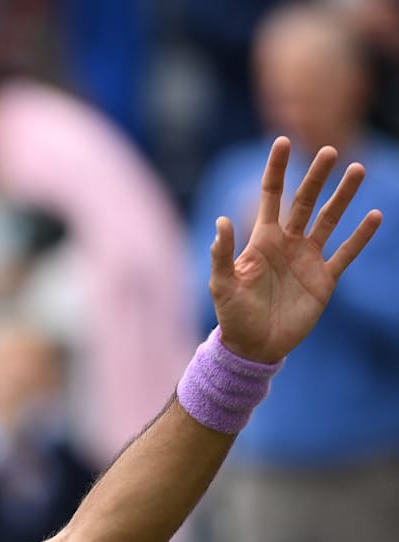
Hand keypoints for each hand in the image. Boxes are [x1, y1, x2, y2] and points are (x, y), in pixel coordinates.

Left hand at [211, 137, 381, 362]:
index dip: (276, 169)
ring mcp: (308, 259)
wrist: (254, 347)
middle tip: (330, 150)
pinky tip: (375, 215)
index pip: (271, 196)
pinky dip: (361, 236)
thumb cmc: (233, 315)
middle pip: (305, 201)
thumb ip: (222, 254)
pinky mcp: (325, 279)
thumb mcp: (222, 285)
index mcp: (262, 240)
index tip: (282, 141)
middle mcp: (287, 243)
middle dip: (317, 176)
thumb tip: (220, 221)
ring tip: (358, 169)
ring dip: (344, 196)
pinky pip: (346, 252)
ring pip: (330, 219)